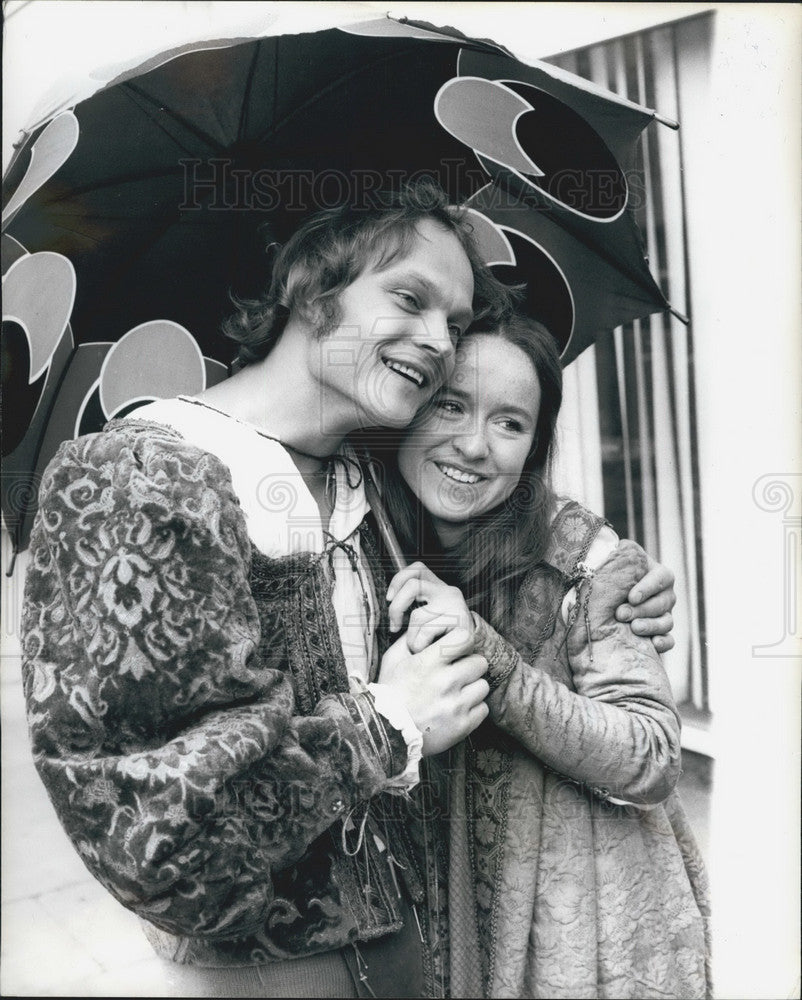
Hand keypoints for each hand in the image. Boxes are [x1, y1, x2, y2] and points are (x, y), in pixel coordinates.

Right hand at [378, 628, 488, 755]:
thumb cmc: (389, 694)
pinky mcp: (463, 726)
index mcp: (428, 663)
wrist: (386, 734)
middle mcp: (445, 682)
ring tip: (455, 694)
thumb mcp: (392, 660)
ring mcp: (456, 705)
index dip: (463, 642)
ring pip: (483, 686)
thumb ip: (410, 640)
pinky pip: (483, 709)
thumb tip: (430, 629)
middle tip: (457, 674)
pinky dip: (472, 709)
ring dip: (472, 689)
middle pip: (480, 663)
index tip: (457, 650)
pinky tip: (457, 710)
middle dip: (470, 667)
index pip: (464, 638)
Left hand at [386, 562, 473, 653]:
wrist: (469, 653)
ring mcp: (456, 606)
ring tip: (417, 646)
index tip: (389, 598)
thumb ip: (413, 605)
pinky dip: (420, 644)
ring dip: (411, 637)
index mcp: (439, 588)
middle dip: (396, 608)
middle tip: (394, 626)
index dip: (398, 580)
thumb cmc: (443, 637)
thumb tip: (391, 603)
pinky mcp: (460, 623)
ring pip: (417, 615)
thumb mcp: (426, 617)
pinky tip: (427, 649)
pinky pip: (427, 632)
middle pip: (412, 586)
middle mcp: (449, 592)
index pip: (417, 569)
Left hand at [615, 555, 675, 652]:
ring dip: (651, 626)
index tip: (632, 596)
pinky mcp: (661, 633)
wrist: (609, 594)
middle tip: (621, 614)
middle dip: (642, 609)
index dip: (648, 588)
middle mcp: (665, 594)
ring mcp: (665, 614)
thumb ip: (619, 553)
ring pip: (666, 622)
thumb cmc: (613, 573)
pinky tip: (654, 645)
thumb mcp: (617, 559)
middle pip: (662, 603)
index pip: (661, 578)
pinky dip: (664, 643)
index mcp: (659, 574)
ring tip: (634, 628)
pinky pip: (669, 640)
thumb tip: (617, 548)